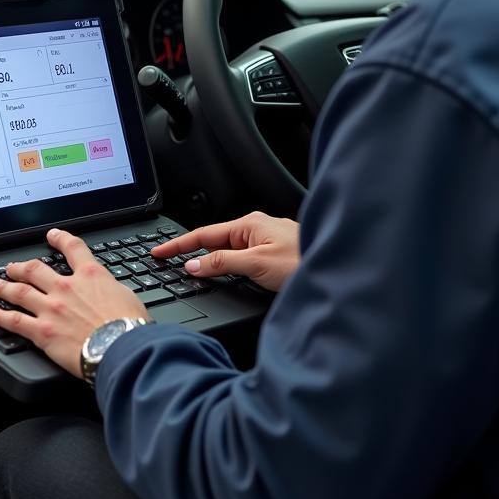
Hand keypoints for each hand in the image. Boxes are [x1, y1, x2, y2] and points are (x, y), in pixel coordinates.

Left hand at [0, 228, 147, 378]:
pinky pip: (13, 320)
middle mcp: (66, 288)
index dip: (61, 239)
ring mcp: (51, 308)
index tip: (53, 235)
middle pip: (36, 269)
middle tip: (12, 266)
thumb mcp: (127, 296)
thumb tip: (108, 292)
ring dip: (2, 286)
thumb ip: (111, 291)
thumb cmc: (128, 325)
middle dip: (21, 266)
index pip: (73, 249)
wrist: (120, 345)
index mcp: (90, 276)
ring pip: (19, 291)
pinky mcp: (41, 331)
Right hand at [151, 211, 299, 291]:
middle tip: (167, 262)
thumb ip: (223, 263)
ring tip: (188, 270)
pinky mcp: (274, 255)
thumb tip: (195, 264)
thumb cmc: (305, 262)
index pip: (204, 234)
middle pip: (214, 242)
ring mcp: (266, 241)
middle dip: (191, 251)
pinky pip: (241, 258)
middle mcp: (257, 229)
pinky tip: (222, 274)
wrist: (340, 269)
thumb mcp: (257, 264)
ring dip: (209, 260)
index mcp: (249, 224)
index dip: (178, 245)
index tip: (158, 252)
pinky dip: (226, 265)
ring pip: (228, 251)